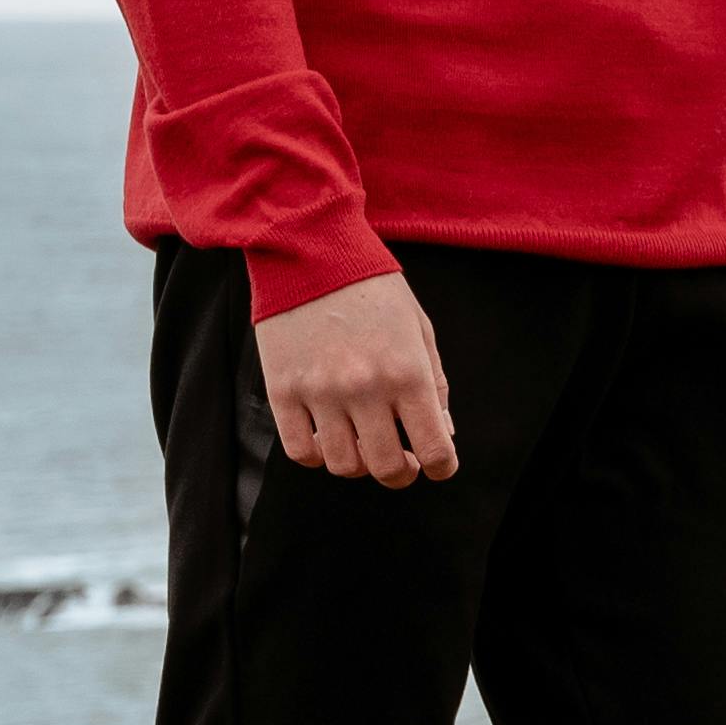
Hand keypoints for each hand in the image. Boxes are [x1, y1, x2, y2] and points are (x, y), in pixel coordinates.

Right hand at [257, 269, 457, 483]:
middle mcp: (365, 388)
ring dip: (359, 464)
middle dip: (402, 473)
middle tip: (403, 460)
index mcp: (407, 372)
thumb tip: (443, 434)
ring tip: (364, 442)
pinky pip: (301, 451)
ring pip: (343, 465)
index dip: (441, 467)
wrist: (310, 251)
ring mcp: (320, 393)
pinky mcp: (282, 391)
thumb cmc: (372, 288)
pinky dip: (318, 455)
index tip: (438, 464)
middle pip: (387, 468)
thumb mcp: (419, 329)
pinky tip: (328, 436)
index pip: (434, 449)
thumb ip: (435, 385)